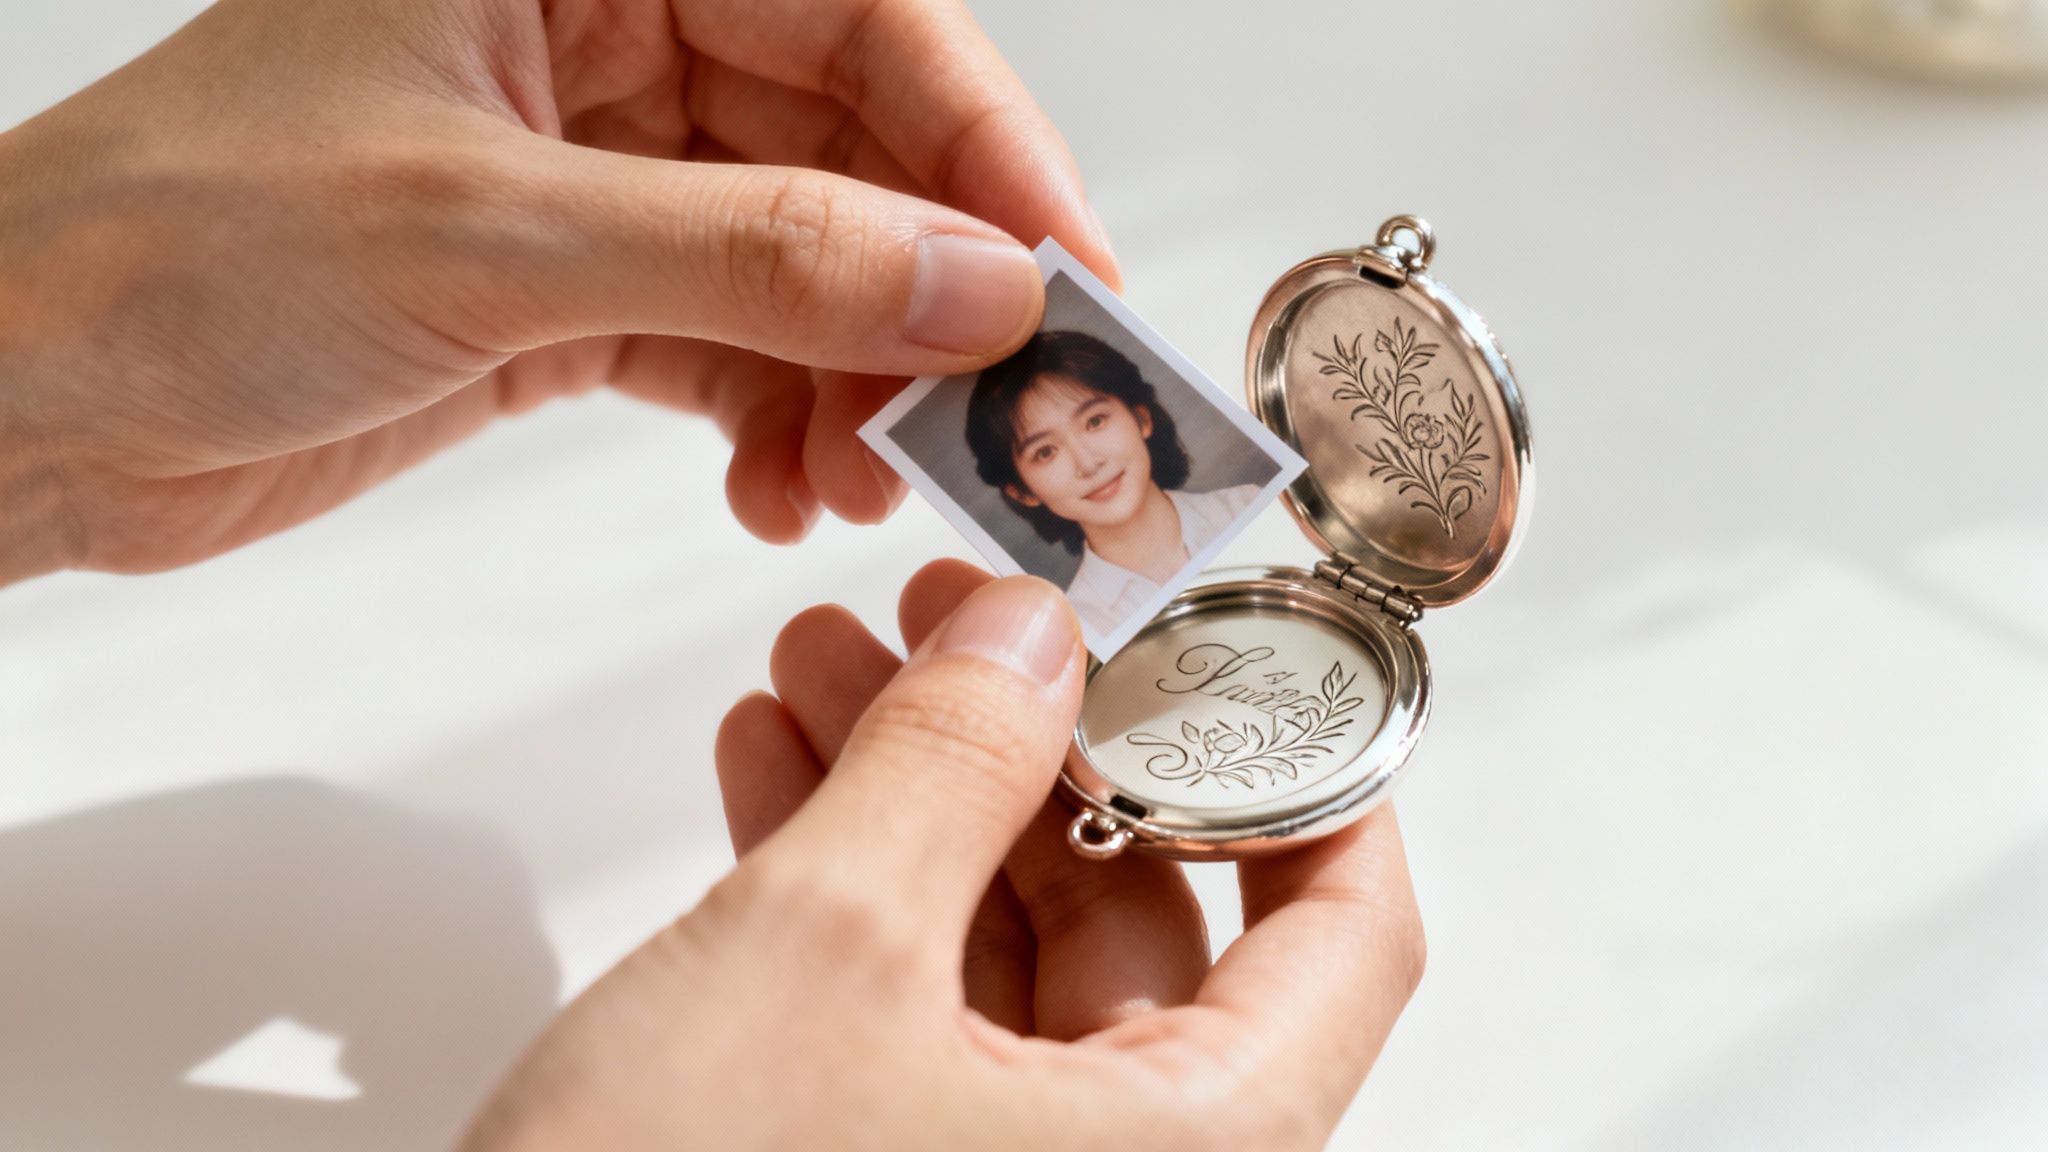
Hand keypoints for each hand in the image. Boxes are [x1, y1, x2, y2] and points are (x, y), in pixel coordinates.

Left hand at [0, 0, 1116, 583]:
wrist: (27, 406)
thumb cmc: (168, 250)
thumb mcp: (494, 238)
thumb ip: (757, 255)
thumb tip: (972, 280)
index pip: (851, 10)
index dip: (979, 138)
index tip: (1061, 272)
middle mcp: (596, 39)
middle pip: (849, 139)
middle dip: (930, 281)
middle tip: (1004, 402)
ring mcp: (594, 172)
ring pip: (806, 256)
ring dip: (860, 374)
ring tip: (874, 475)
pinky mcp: (576, 290)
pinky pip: (737, 341)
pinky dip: (779, 420)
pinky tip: (785, 488)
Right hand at [460, 562, 1423, 1150]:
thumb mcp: (824, 947)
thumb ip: (946, 766)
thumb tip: (1027, 638)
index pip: (1347, 941)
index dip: (1303, 778)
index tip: (1233, 661)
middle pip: (1140, 918)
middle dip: (1029, 747)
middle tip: (958, 625)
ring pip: (1002, 950)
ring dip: (914, 793)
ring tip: (831, 662)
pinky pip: (909, 1006)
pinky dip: (849, 880)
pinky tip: (779, 764)